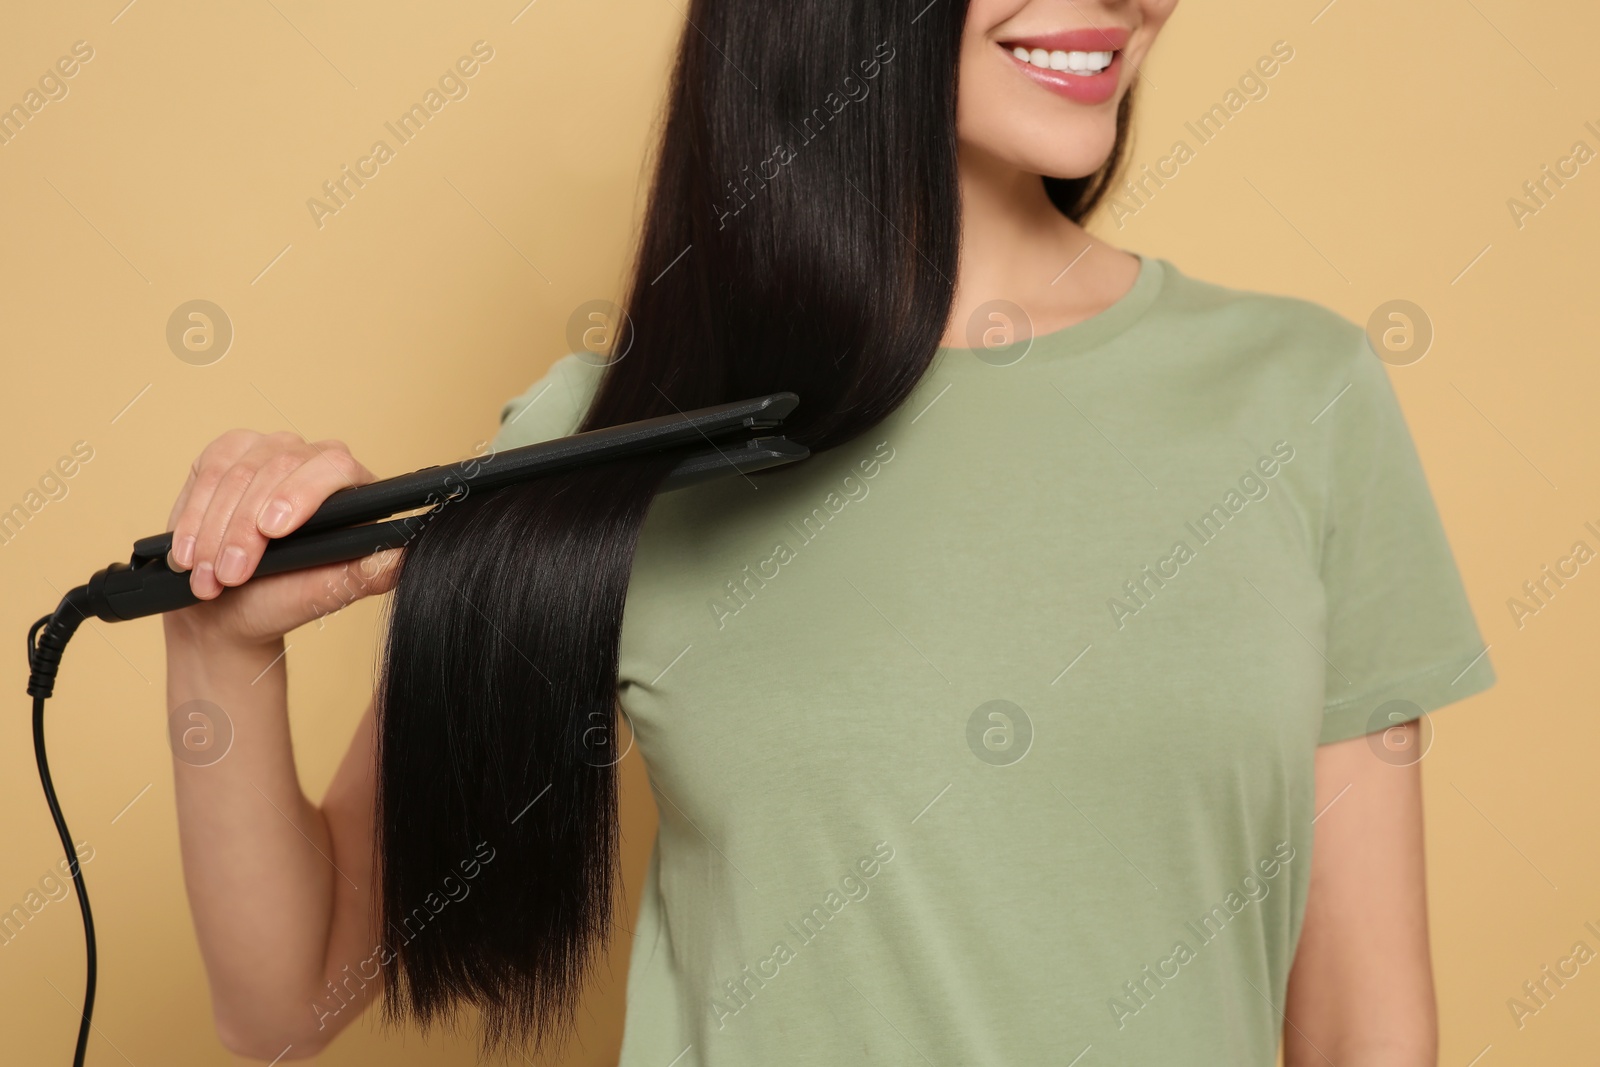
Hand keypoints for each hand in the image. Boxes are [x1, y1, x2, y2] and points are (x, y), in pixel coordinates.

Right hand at [161, 430, 401, 646]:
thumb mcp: (325, 595)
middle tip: (231, 575)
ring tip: (208, 578)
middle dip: (245, 529)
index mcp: (354, 488)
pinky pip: (206, 473)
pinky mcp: (228, 453)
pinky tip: (188, 554)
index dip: (300, 495)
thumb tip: (400, 557)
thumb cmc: (283, 598)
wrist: (228, 608)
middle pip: (279, 468)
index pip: (334, 467)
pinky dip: (192, 518)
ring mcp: (271, 450)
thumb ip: (364, 575)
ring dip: (215, 532)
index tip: (273, 532)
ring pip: (237, 474)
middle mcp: (315, 459)